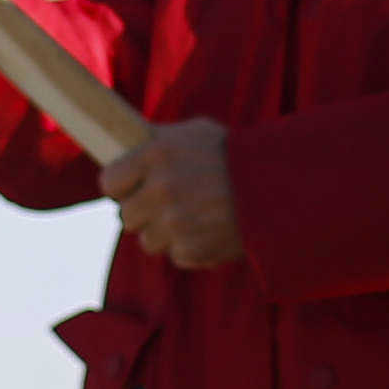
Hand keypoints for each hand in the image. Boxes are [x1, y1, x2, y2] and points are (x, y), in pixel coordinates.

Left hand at [98, 118, 245, 269]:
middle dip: (145, 212)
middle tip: (168, 203)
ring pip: (148, 241)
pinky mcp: (191, 248)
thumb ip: (158, 142)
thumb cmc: (234, 154)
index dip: (121, 186)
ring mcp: (175, 222)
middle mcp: (161, 189)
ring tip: (193, 217)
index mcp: (155, 155)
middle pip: (126, 216)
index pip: (109, 182)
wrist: (279, 185)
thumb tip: (126, 148)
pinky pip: (176, 255)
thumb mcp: (194, 134)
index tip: (131, 187)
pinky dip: (191, 247)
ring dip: (166, 233)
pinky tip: (210, 230)